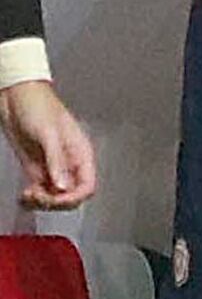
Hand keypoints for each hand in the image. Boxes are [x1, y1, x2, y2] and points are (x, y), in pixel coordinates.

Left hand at [1, 80, 97, 209]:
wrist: (16, 97)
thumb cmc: (38, 105)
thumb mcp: (49, 134)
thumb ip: (57, 161)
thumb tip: (63, 186)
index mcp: (80, 153)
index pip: (87, 185)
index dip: (74, 197)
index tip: (56, 198)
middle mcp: (68, 163)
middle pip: (71, 195)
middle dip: (55, 201)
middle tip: (37, 196)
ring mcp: (52, 167)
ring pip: (55, 196)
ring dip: (41, 202)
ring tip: (27, 197)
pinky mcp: (36, 168)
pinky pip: (40, 191)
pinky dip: (32, 199)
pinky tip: (24, 197)